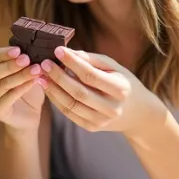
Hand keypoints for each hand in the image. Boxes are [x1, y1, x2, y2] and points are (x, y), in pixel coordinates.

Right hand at [0, 46, 45, 129]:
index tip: (18, 50)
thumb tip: (34, 44)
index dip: (2, 53)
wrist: (29, 114)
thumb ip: (24, 59)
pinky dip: (22, 88)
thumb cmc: (25, 87)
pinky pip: (8, 97)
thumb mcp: (24, 70)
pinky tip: (34, 82)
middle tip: (27, 59)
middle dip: (11, 64)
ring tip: (36, 70)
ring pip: (3, 84)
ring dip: (20, 75)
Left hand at [39, 47, 165, 134]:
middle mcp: (112, 108)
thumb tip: (68, 52)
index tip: (57, 51)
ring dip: (53, 90)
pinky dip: (56, 100)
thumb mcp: (115, 67)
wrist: (137, 113)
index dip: (73, 63)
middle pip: (79, 92)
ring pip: (71, 105)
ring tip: (41, 76)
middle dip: (58, 77)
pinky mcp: (92, 127)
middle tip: (43, 63)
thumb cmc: (123, 83)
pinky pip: (69, 114)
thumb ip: (92, 59)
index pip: (91, 76)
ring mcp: (101, 121)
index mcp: (120, 89)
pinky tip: (48, 88)